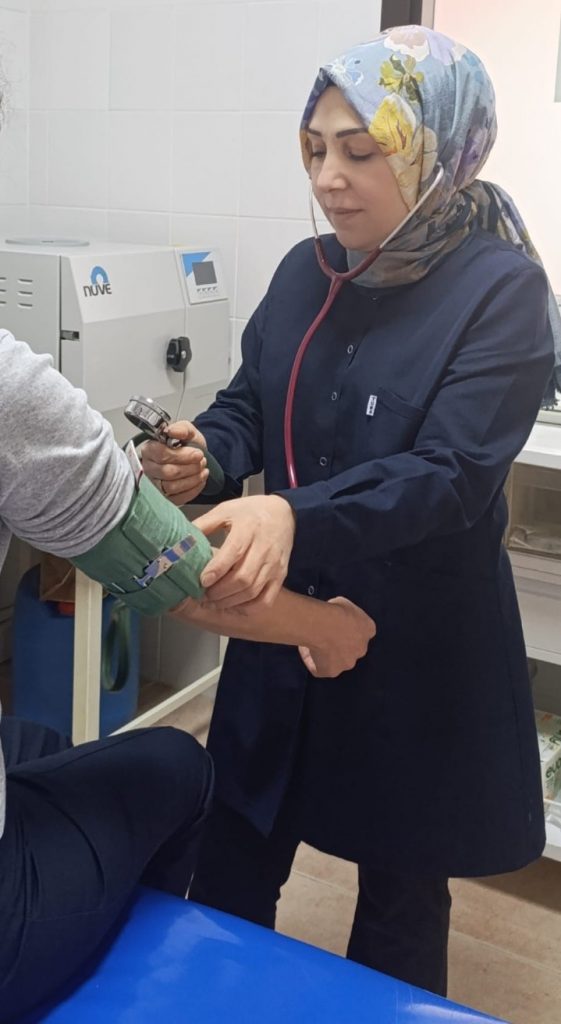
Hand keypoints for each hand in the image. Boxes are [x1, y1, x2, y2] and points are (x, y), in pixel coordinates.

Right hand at [141, 420, 208, 504]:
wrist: (193, 457)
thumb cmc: (187, 445)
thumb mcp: (188, 431)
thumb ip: (181, 429)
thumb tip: (172, 431)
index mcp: (149, 450)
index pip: (161, 455)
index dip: (183, 456)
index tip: (198, 453)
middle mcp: (148, 468)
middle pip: (167, 472)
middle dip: (190, 467)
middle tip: (202, 461)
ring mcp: (154, 484)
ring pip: (171, 487)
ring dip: (193, 479)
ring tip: (202, 470)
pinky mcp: (163, 497)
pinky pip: (177, 498)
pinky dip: (193, 490)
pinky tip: (200, 480)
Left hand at [194, 494, 295, 609]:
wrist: (284, 514)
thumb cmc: (251, 512)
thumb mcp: (226, 510)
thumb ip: (204, 524)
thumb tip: (180, 540)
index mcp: (248, 528)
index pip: (233, 552)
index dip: (217, 570)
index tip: (202, 580)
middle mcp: (264, 547)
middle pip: (243, 578)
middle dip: (220, 591)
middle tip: (204, 594)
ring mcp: (274, 564)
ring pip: (253, 591)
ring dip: (230, 601)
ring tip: (214, 601)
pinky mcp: (280, 575)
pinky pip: (266, 599)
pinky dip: (248, 608)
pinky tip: (233, 605)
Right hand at [299, 597, 375, 677]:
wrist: (324, 624)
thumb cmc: (333, 609)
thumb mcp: (343, 603)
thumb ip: (342, 614)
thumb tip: (332, 618)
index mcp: (368, 629)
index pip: (363, 631)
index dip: (349, 629)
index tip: (336, 625)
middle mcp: (361, 649)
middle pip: (351, 649)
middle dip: (340, 644)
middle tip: (323, 634)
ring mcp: (347, 663)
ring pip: (337, 660)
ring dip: (327, 654)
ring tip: (311, 642)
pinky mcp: (332, 671)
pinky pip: (320, 668)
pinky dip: (311, 662)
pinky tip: (304, 650)